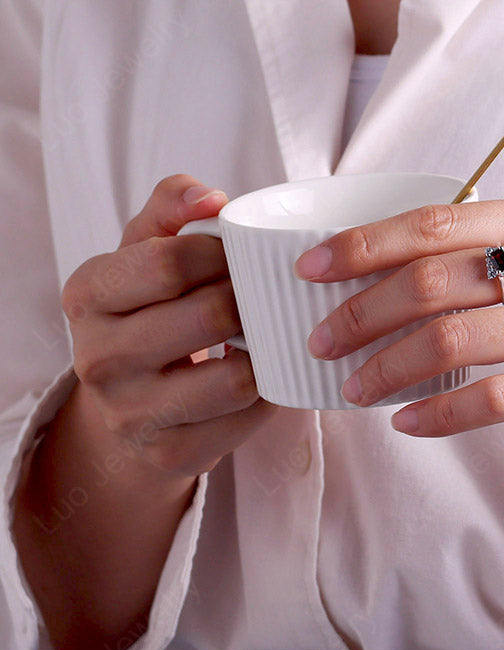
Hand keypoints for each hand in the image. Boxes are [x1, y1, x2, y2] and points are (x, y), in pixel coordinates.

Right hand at [61, 174, 278, 476]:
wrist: (129, 401)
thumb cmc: (149, 307)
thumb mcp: (145, 250)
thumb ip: (172, 207)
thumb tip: (210, 197)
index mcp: (87, 293)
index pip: (170, 262)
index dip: (224, 254)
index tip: (242, 255)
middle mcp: (97, 357)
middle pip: (210, 316)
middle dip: (253, 299)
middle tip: (268, 293)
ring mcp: (131, 412)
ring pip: (236, 376)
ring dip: (269, 349)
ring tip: (271, 330)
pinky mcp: (170, 453)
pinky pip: (248, 416)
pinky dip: (270, 391)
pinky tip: (265, 371)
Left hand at [294, 195, 503, 440]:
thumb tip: (419, 269)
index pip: (437, 221)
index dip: (363, 244)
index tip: (312, 269)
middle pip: (432, 278)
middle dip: (359, 311)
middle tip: (317, 340)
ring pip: (455, 339)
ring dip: (387, 368)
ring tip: (352, 389)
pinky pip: (500, 398)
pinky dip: (443, 414)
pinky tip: (410, 425)